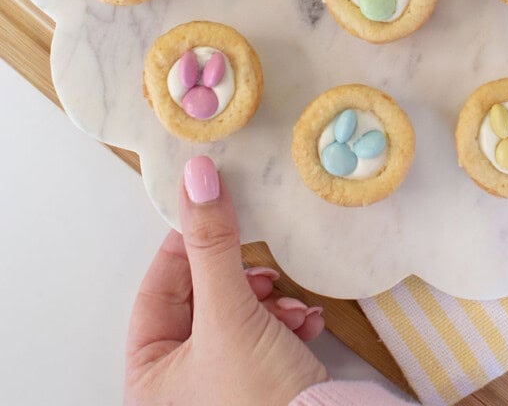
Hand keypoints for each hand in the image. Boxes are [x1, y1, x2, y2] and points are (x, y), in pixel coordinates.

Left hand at [125, 156, 327, 405]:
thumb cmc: (259, 400)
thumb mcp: (231, 313)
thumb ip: (213, 242)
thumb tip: (196, 177)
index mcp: (148, 376)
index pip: (159, 287)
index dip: (188, 245)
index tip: (215, 211)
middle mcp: (176, 385)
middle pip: (203, 298)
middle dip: (243, 280)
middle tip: (265, 271)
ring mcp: (217, 387)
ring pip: (238, 314)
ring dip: (271, 301)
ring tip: (292, 306)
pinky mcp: (256, 388)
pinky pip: (264, 337)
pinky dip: (286, 323)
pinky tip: (306, 323)